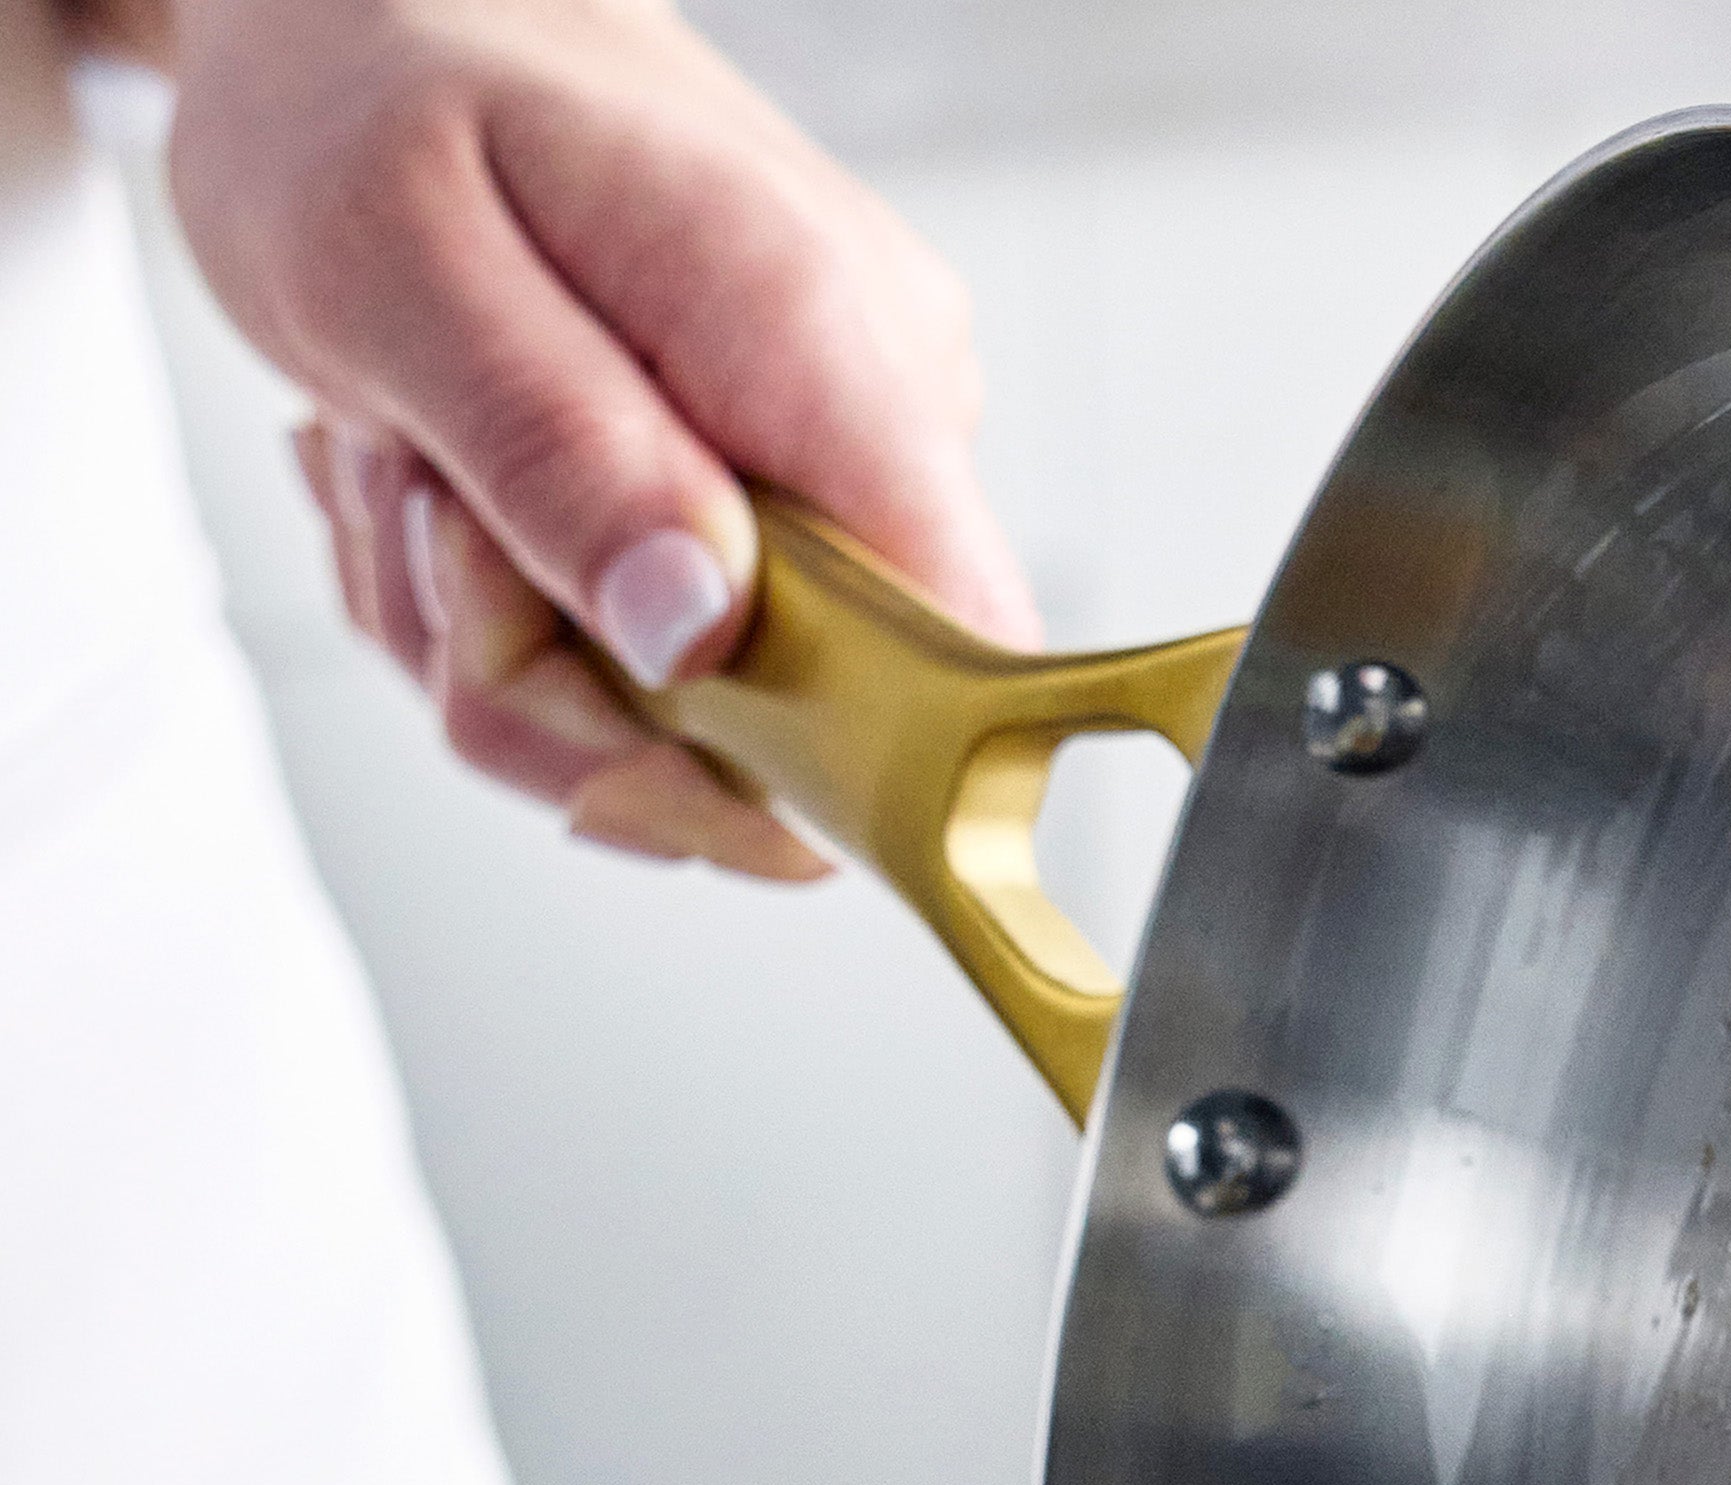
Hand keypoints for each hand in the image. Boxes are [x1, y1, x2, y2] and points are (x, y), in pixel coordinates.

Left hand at [162, 0, 1040, 876]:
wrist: (367, 3)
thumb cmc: (368, 83)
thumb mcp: (391, 266)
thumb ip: (553, 453)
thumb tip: (696, 636)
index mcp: (815, 334)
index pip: (961, 642)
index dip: (826, 761)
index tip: (641, 732)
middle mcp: (871, 396)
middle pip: (797, 718)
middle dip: (568, 688)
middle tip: (431, 535)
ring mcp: (839, 448)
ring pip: (702, 703)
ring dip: (516, 642)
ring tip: (428, 480)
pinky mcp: (790, 484)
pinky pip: (670, 650)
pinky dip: (531, 609)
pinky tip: (469, 487)